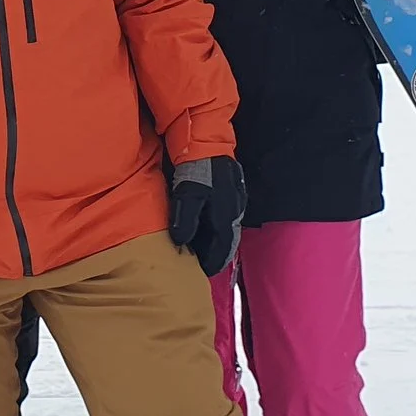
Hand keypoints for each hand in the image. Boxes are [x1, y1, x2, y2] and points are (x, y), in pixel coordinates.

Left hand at [167, 156, 246, 277]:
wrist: (208, 142)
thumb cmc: (198, 170)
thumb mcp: (188, 196)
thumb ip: (185, 220)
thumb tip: (180, 242)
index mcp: (226, 217)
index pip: (222, 249)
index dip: (213, 262)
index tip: (204, 273)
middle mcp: (234, 211)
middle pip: (225, 240)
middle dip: (215, 253)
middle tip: (201, 264)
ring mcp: (234, 201)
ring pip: (225, 229)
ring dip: (214, 240)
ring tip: (200, 249)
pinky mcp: (230, 191)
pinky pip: (224, 217)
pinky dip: (214, 227)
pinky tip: (203, 226)